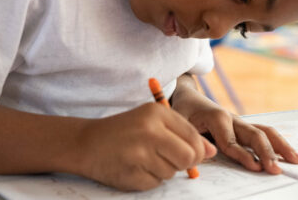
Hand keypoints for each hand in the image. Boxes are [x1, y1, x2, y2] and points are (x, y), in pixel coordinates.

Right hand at [76, 103, 215, 190]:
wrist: (85, 142)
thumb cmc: (124, 130)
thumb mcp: (153, 122)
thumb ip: (183, 134)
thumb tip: (212, 151)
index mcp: (157, 113)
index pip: (194, 138)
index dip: (195, 151)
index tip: (184, 152)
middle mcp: (149, 130)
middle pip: (188, 157)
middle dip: (183, 163)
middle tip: (165, 158)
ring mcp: (139, 153)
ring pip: (172, 172)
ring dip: (162, 171)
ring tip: (143, 159)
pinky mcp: (131, 173)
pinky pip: (156, 184)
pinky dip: (149, 180)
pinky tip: (134, 168)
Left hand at [184, 102, 297, 173]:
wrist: (188, 97)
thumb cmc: (183, 112)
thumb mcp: (180, 122)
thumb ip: (192, 138)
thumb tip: (207, 153)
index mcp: (217, 118)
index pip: (232, 142)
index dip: (243, 156)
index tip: (256, 168)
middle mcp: (232, 119)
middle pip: (255, 135)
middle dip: (267, 153)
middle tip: (276, 169)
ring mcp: (240, 123)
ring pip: (265, 133)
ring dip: (280, 146)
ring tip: (296, 160)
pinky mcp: (243, 128)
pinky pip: (263, 134)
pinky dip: (278, 144)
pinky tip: (290, 155)